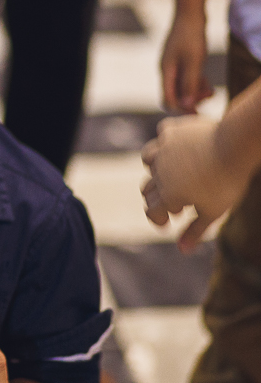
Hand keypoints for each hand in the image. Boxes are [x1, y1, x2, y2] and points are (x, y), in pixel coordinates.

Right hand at [141, 115, 247, 251]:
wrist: (235, 144)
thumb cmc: (227, 181)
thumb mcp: (214, 211)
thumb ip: (195, 231)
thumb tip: (182, 251)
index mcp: (168, 194)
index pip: (152, 211)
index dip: (159, 220)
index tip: (167, 224)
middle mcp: (159, 172)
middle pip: (148, 189)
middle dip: (158, 199)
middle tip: (177, 205)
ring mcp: (163, 150)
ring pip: (148, 161)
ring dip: (155, 170)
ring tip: (170, 173)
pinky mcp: (171, 131)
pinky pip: (162, 136)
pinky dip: (166, 142)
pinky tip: (177, 146)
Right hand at [160, 13, 212, 112]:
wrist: (189, 13)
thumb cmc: (191, 36)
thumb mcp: (194, 61)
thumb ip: (190, 83)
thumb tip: (188, 104)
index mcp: (166, 72)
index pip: (168, 100)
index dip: (182, 109)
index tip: (199, 113)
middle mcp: (167, 71)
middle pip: (174, 96)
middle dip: (191, 101)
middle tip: (209, 99)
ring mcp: (173, 66)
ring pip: (182, 88)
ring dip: (196, 93)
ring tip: (212, 92)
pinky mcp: (181, 61)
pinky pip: (186, 79)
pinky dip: (196, 84)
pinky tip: (208, 84)